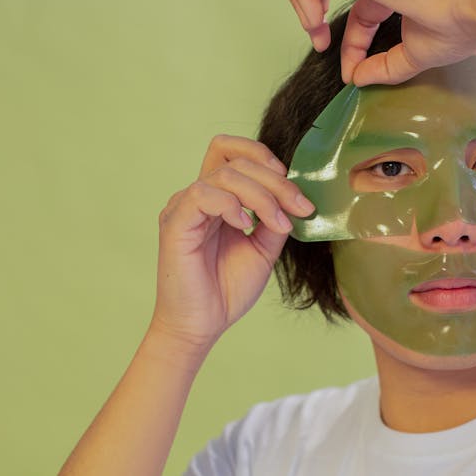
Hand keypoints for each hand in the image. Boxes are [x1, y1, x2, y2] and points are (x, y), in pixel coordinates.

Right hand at [151, 135, 314, 348]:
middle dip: (276, 181)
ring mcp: (184, 207)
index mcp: (216, 198)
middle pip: (236, 161)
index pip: (231, 151)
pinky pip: (202, 194)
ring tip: (278, 224)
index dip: (264, 157)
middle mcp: (198, 197)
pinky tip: (244, 226)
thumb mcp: (263, 249)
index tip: (294, 191)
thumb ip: (274, 219)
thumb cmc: (226, 289)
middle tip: (301, 207)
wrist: (202, 324)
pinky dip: (231, 205)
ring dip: (261, 195)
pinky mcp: (175, 222)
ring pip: (225, 175)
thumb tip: (296, 197)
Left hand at [287, 0, 475, 84]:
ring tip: (314, 32)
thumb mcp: (417, 52)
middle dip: (316, 14)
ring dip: (304, 3)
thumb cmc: (462, 23)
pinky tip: (314, 24)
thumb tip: (357, 80)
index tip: (351, 73)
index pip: (362, 14)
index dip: (351, 45)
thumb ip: (386, 66)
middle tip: (318, 41)